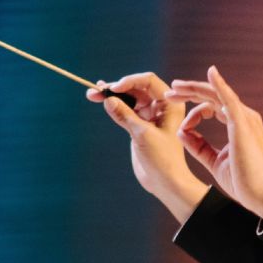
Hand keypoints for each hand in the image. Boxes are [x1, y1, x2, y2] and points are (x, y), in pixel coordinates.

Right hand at [86, 72, 208, 222]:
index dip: (130, 81)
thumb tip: (107, 99)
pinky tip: (100, 100)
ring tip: (93, 94)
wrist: (165, 181)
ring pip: (128, 98)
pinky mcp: (139, 124)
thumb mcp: (142, 134)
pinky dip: (113, 106)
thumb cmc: (162, 159)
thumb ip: (125, 115)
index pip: (148, 81)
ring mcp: (150, 115)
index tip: (114, 88)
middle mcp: (161, 106)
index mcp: (170, 104)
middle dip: (117, 87)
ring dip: (112, 95)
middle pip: (136, 88)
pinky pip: (125, 110)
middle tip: (97, 89)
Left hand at [166, 66, 262, 220]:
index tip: (180, 124)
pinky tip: (210, 73)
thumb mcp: (214, 161)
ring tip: (175, 87)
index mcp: (237, 125)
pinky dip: (219, 85)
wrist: (262, 195)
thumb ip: (199, 146)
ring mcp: (244, 118)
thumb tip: (181, 131)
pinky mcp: (243, 124)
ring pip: (216, 94)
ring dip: (195, 88)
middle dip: (189, 92)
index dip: (193, 111)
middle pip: (212, 96)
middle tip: (170, 92)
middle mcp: (243, 117)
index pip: (212, 107)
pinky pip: (229, 99)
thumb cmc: (243, 181)